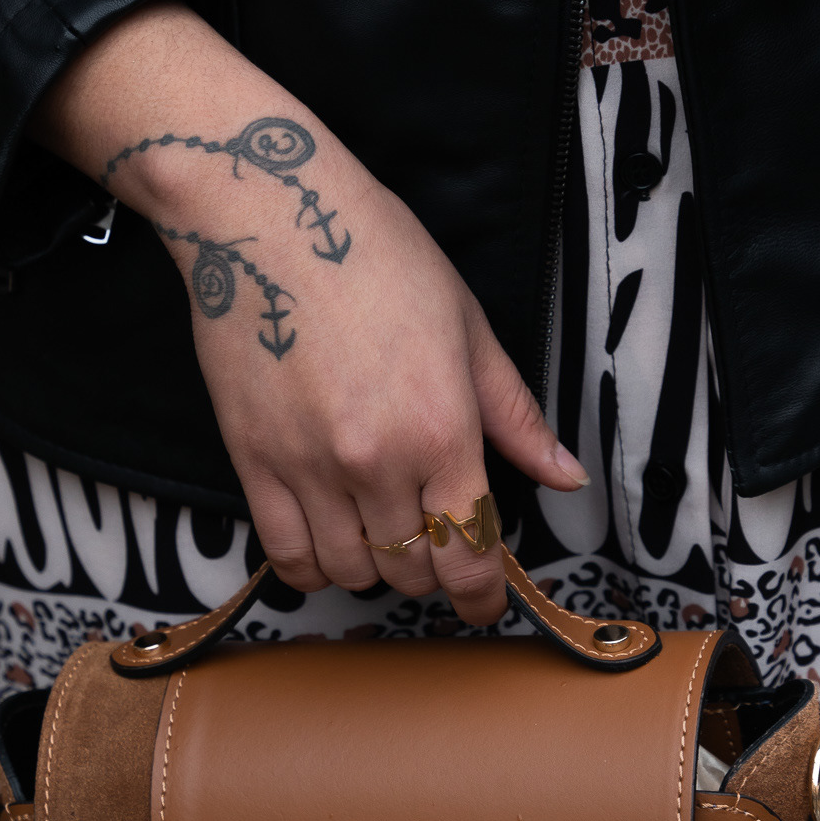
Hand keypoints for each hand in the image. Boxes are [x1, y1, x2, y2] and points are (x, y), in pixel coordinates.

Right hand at [33, 3, 587, 623]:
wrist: (267, 217)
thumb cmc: (376, 255)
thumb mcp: (469, 327)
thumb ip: (516, 415)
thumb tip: (566, 475)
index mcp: (443, 429)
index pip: (470, 553)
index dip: (482, 595)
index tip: (484, 604)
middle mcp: (377, 462)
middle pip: (411, 569)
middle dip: (431, 574)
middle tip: (434, 551)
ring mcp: (309, 467)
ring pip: (349, 571)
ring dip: (373, 570)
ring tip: (381, 539)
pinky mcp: (252, 461)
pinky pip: (285, 554)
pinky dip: (311, 568)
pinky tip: (328, 547)